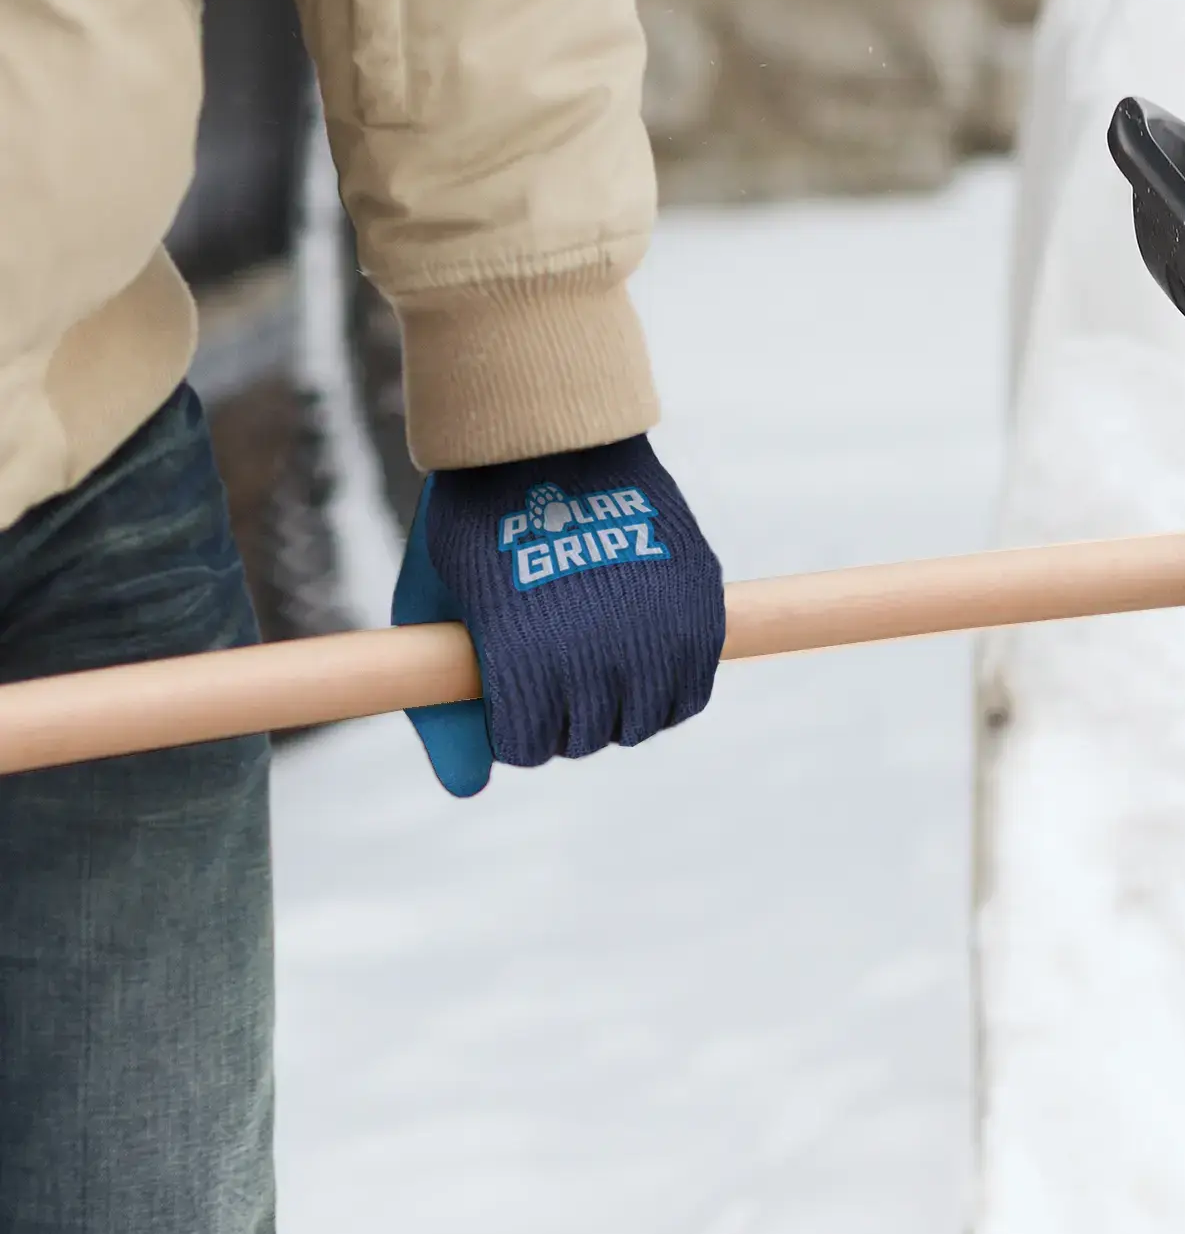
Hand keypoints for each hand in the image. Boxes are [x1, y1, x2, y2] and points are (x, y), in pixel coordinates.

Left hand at [390, 436, 724, 795]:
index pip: (526, 747)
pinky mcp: (699, 610)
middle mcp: (597, 655)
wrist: (551, 441)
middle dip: (564, 720)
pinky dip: (668, 692)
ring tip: (598, 671)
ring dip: (619, 710)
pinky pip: (692, 692)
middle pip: (586, 740)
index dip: (513, 728)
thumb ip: (444, 708)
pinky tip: (642, 665)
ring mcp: (655, 632)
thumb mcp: (435, 611)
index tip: (509, 695)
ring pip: (642, 724)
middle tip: (553, 676)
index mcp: (525, 660)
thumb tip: (468, 792)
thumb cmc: (479, 529)